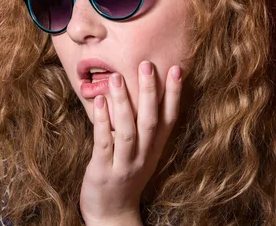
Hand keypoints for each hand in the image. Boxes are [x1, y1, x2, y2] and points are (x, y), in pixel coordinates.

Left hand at [79, 61, 182, 225]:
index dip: (174, 94)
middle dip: (150, 92)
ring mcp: (124, 164)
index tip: (176, 69)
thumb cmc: (125, 175)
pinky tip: (99, 101)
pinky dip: (102, 121)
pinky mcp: (104, 170)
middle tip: (146, 65)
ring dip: (123, 103)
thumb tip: (143, 92)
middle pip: (150, 121)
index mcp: (154, 148)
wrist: (112, 213)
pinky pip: (104, 142)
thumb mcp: (142, 152)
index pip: (169, 118)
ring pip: (128, 130)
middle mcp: (144, 155)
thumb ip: (144, 127)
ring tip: (117, 78)